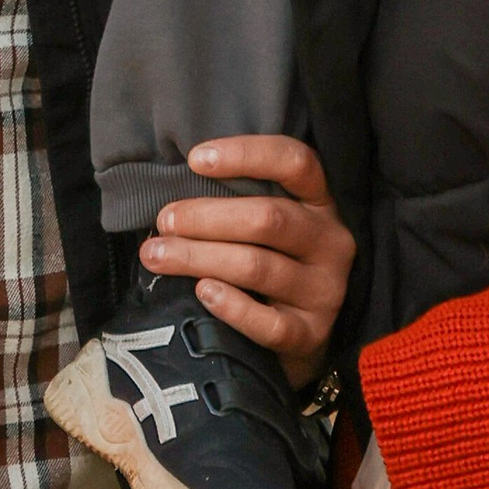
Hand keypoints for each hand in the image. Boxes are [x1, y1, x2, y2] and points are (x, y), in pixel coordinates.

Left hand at [135, 135, 353, 391]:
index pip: (295, 163)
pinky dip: (233, 307)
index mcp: (322, 202)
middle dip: (206, 217)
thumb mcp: (270, 221)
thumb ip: (239, 201)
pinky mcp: (313, 334)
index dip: (246, 155)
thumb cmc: (271, 257)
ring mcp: (326, 290)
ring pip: (259, 267)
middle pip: (269, 219)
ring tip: (157, 255)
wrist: (302, 329)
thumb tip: (175, 195)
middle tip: (164, 221)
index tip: (195, 159)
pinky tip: (203, 292)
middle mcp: (331, 241)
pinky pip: (270, 324)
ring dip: (200, 258)